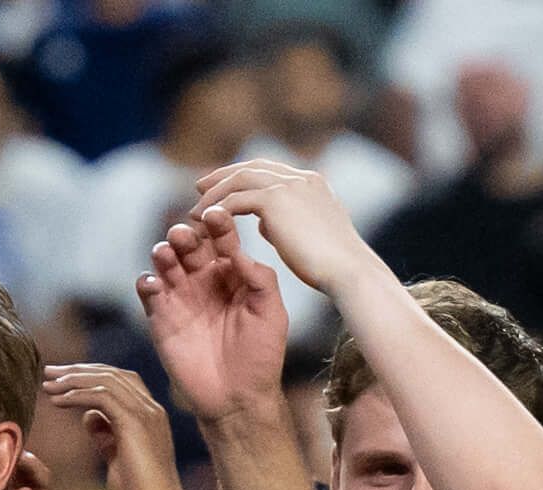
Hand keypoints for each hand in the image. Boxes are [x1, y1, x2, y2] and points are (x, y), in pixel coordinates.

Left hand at [43, 364, 188, 489]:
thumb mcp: (117, 457)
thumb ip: (106, 434)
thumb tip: (89, 416)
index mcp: (148, 414)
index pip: (119, 380)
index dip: (89, 375)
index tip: (60, 380)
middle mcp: (150, 408)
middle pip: (111, 373)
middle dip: (77, 370)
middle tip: (48, 372)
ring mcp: (145, 413)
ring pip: (106, 380)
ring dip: (73, 380)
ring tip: (48, 386)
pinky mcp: (135, 424)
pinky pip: (102, 396)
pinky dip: (77, 394)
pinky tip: (58, 401)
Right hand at [138, 210, 289, 426]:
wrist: (238, 399)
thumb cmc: (260, 356)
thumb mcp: (271, 312)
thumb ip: (260, 277)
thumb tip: (239, 249)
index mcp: (233, 273)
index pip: (223, 239)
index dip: (218, 224)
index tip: (215, 215)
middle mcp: (205, 280)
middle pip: (191, 245)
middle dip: (186, 234)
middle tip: (185, 234)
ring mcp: (181, 298)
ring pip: (167, 263)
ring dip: (164, 252)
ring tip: (166, 253)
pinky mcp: (161, 319)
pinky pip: (149, 292)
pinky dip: (147, 282)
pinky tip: (153, 283)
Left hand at [194, 160, 364, 296]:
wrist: (346, 270)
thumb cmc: (331, 265)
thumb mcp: (308, 237)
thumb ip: (285, 222)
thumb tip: (263, 223)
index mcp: (312, 183)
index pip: (270, 171)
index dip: (244, 177)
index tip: (224, 188)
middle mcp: (301, 178)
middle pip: (252, 167)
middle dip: (224, 175)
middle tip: (200, 187)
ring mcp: (289, 185)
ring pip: (240, 179)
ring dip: (215, 193)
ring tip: (195, 210)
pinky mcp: (276, 200)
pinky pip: (236, 198)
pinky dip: (218, 208)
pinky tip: (204, 221)